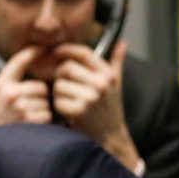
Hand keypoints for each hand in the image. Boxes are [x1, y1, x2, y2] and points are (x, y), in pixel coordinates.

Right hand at [0, 48, 50, 125]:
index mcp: (1, 85)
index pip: (20, 61)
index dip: (34, 52)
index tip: (43, 48)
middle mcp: (11, 94)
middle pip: (41, 87)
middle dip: (38, 96)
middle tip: (28, 106)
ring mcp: (21, 108)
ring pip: (45, 103)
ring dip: (40, 110)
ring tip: (27, 118)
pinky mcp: (30, 121)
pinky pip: (47, 115)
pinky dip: (42, 121)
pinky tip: (31, 126)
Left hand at [51, 41, 140, 171]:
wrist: (110, 136)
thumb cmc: (109, 108)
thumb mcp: (116, 84)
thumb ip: (116, 62)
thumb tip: (122, 42)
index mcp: (107, 74)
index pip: (83, 53)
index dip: (66, 49)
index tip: (56, 50)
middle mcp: (100, 84)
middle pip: (66, 68)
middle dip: (60, 75)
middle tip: (63, 85)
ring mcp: (89, 98)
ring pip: (58, 85)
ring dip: (58, 93)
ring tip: (68, 99)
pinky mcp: (78, 111)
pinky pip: (57, 101)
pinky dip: (58, 106)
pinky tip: (67, 111)